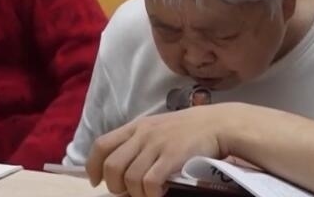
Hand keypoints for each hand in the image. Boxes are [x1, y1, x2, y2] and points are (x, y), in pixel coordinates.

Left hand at [85, 103, 238, 196]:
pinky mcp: (173, 156)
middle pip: (112, 166)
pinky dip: (151, 193)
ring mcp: (158, 145)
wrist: (220, 123)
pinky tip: (160, 193)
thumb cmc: (191, 128)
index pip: (102, 145)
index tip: (97, 181)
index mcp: (137, 127)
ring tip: (147, 194)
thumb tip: (124, 167)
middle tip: (126, 192)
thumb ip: (141, 141)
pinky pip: (150, 182)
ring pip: (130, 177)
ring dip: (135, 193)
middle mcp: (143, 134)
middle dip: (115, 185)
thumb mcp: (160, 128)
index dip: (93, 166)